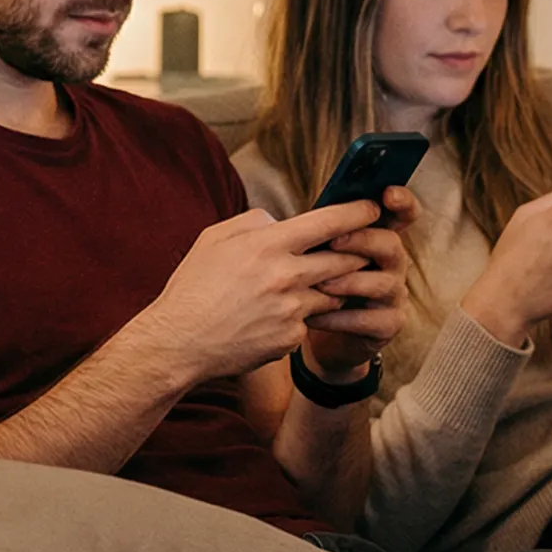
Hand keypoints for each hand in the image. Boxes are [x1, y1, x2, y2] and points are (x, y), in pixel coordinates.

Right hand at [127, 202, 377, 385]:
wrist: (178, 343)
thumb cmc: (193, 287)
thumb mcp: (213, 239)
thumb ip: (254, 222)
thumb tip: (280, 222)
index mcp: (267, 245)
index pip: (330, 222)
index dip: (358, 212)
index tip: (372, 208)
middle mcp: (286, 276)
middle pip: (345, 260)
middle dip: (354, 255)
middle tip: (353, 252)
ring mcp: (292, 311)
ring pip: (333, 293)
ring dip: (328, 289)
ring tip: (301, 289)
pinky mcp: (291, 338)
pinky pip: (309, 322)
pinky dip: (299, 318)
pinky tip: (272, 319)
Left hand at [302, 185, 417, 379]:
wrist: (320, 330)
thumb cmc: (315, 282)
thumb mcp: (312, 254)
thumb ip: (311, 233)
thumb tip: (277, 215)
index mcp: (376, 238)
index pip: (401, 215)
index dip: (402, 203)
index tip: (388, 193)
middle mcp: (392, 263)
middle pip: (391, 244)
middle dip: (364, 240)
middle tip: (334, 240)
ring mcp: (393, 295)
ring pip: (384, 283)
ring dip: (350, 282)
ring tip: (320, 284)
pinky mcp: (388, 325)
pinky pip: (370, 320)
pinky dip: (341, 318)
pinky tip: (315, 316)